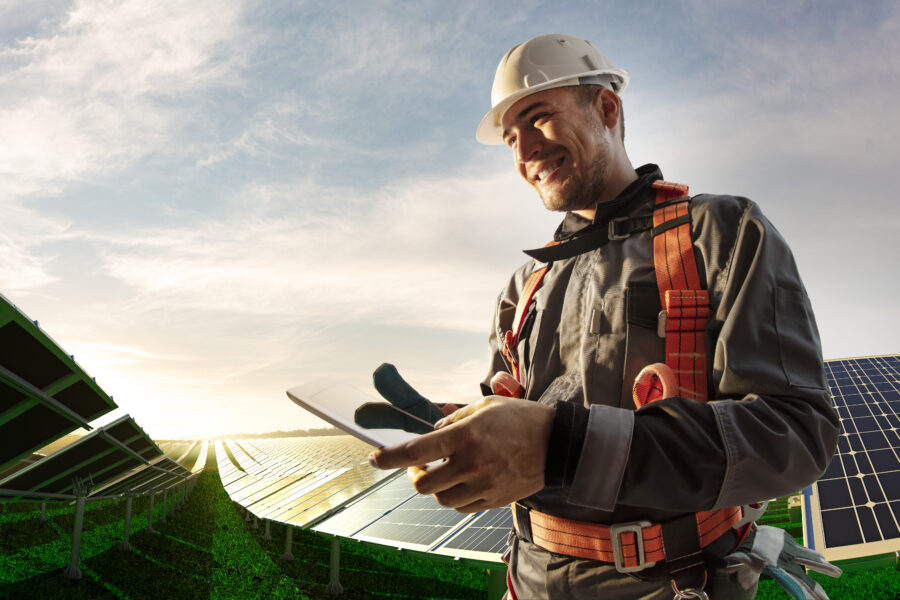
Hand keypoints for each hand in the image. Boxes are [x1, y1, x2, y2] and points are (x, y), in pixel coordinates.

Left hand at [368, 396, 553, 512]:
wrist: (557, 445)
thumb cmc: (521, 419)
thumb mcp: (486, 406)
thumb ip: (455, 417)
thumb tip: (433, 427)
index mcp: (466, 435)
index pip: (417, 451)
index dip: (390, 457)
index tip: (374, 459)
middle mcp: (472, 463)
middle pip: (423, 484)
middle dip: (414, 476)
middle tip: (419, 466)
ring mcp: (483, 486)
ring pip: (441, 499)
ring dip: (435, 487)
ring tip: (444, 472)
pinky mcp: (493, 500)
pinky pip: (461, 507)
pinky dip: (454, 497)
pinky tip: (461, 482)